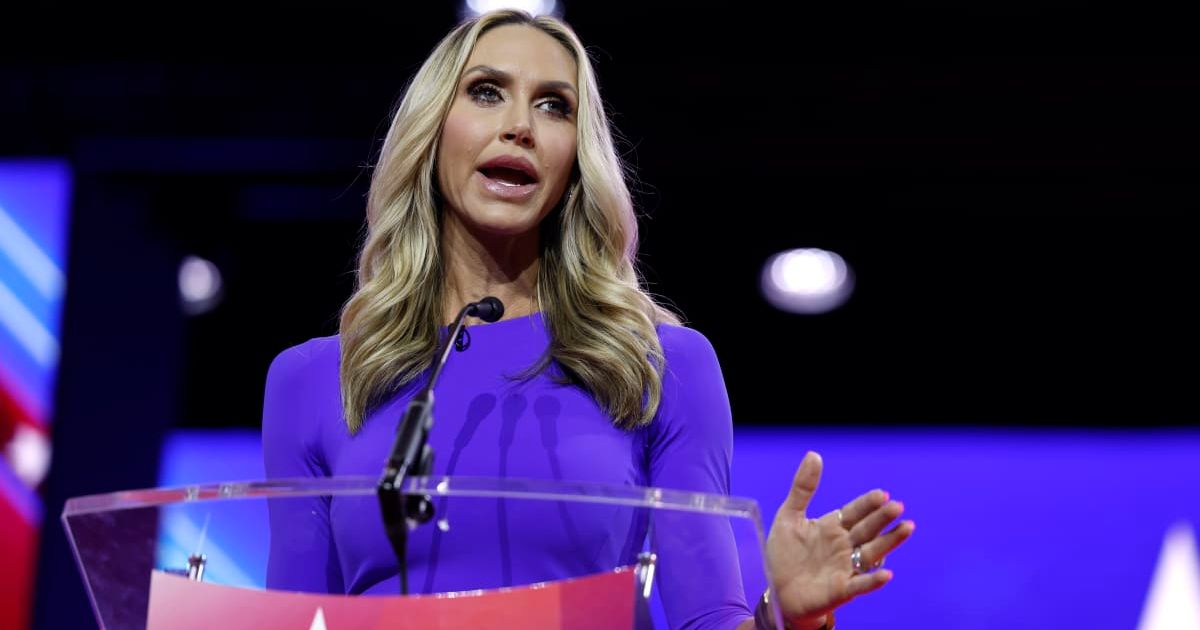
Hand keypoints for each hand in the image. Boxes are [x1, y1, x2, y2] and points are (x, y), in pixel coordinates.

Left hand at [764, 451, 914, 628]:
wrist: (776, 590)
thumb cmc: (785, 555)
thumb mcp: (789, 516)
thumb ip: (803, 488)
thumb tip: (814, 454)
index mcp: (832, 527)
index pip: (855, 512)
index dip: (867, 504)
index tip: (882, 493)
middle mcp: (844, 546)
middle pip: (867, 530)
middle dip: (882, 518)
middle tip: (897, 506)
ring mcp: (845, 568)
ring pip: (871, 553)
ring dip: (889, 542)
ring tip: (907, 528)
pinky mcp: (841, 590)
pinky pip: (860, 585)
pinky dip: (873, 580)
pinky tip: (886, 574)